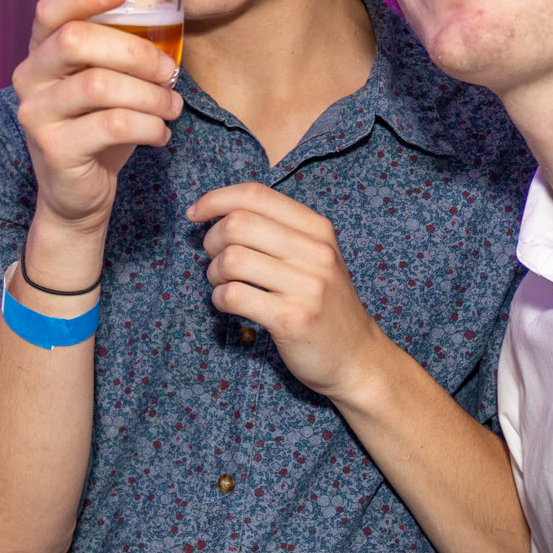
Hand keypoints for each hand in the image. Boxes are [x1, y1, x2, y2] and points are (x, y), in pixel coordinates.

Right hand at [13, 0, 182, 233]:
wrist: (82, 192)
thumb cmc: (101, 124)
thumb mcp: (122, 71)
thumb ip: (136, 18)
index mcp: (42, 50)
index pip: (50, 10)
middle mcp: (29, 77)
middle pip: (75, 40)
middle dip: (134, 50)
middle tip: (169, 70)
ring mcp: (35, 114)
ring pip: (99, 85)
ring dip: (150, 95)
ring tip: (172, 107)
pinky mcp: (53, 148)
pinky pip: (110, 125)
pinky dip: (147, 127)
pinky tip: (160, 133)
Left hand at [191, 183, 387, 400]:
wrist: (357, 357)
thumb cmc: (324, 303)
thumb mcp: (314, 256)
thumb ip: (276, 230)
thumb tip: (218, 211)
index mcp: (317, 229)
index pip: (255, 195)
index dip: (215, 199)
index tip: (195, 214)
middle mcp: (315, 252)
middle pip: (238, 223)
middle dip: (211, 240)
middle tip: (215, 259)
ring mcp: (307, 286)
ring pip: (231, 259)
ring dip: (214, 273)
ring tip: (224, 284)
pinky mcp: (292, 319)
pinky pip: (234, 296)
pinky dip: (219, 299)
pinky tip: (229, 304)